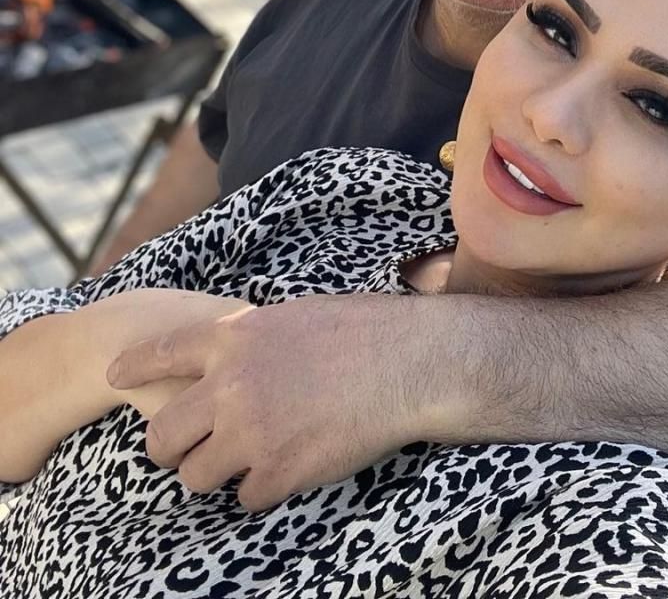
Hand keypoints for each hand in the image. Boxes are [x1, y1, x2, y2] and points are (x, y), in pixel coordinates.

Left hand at [105, 294, 449, 511]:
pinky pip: (246, 498)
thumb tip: (227, 359)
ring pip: (196, 476)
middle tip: (186, 451)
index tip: (112, 377)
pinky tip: (291, 468)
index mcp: (233, 337)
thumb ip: (249, 340)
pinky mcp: (278, 472)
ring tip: (249, 459)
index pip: (160, 352)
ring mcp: (251, 432)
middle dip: (168, 449)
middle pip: (161, 435)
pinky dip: (264, 489)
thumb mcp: (293, 316)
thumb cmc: (362, 330)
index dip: (131, 367)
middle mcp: (230, 385)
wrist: (407, 363)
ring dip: (217, 472)